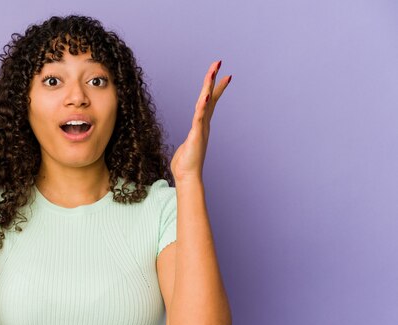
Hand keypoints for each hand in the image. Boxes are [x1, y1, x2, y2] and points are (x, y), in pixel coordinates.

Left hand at [170, 60, 231, 182]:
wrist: (187, 176)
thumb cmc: (185, 164)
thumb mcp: (187, 147)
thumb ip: (190, 141)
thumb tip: (190, 143)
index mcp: (201, 124)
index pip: (210, 102)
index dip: (217, 88)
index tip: (226, 75)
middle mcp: (203, 123)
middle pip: (209, 96)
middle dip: (213, 78)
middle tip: (219, 62)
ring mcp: (201, 127)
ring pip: (205, 101)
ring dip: (209, 85)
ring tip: (213, 70)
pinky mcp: (196, 133)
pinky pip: (199, 116)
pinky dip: (203, 105)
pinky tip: (206, 94)